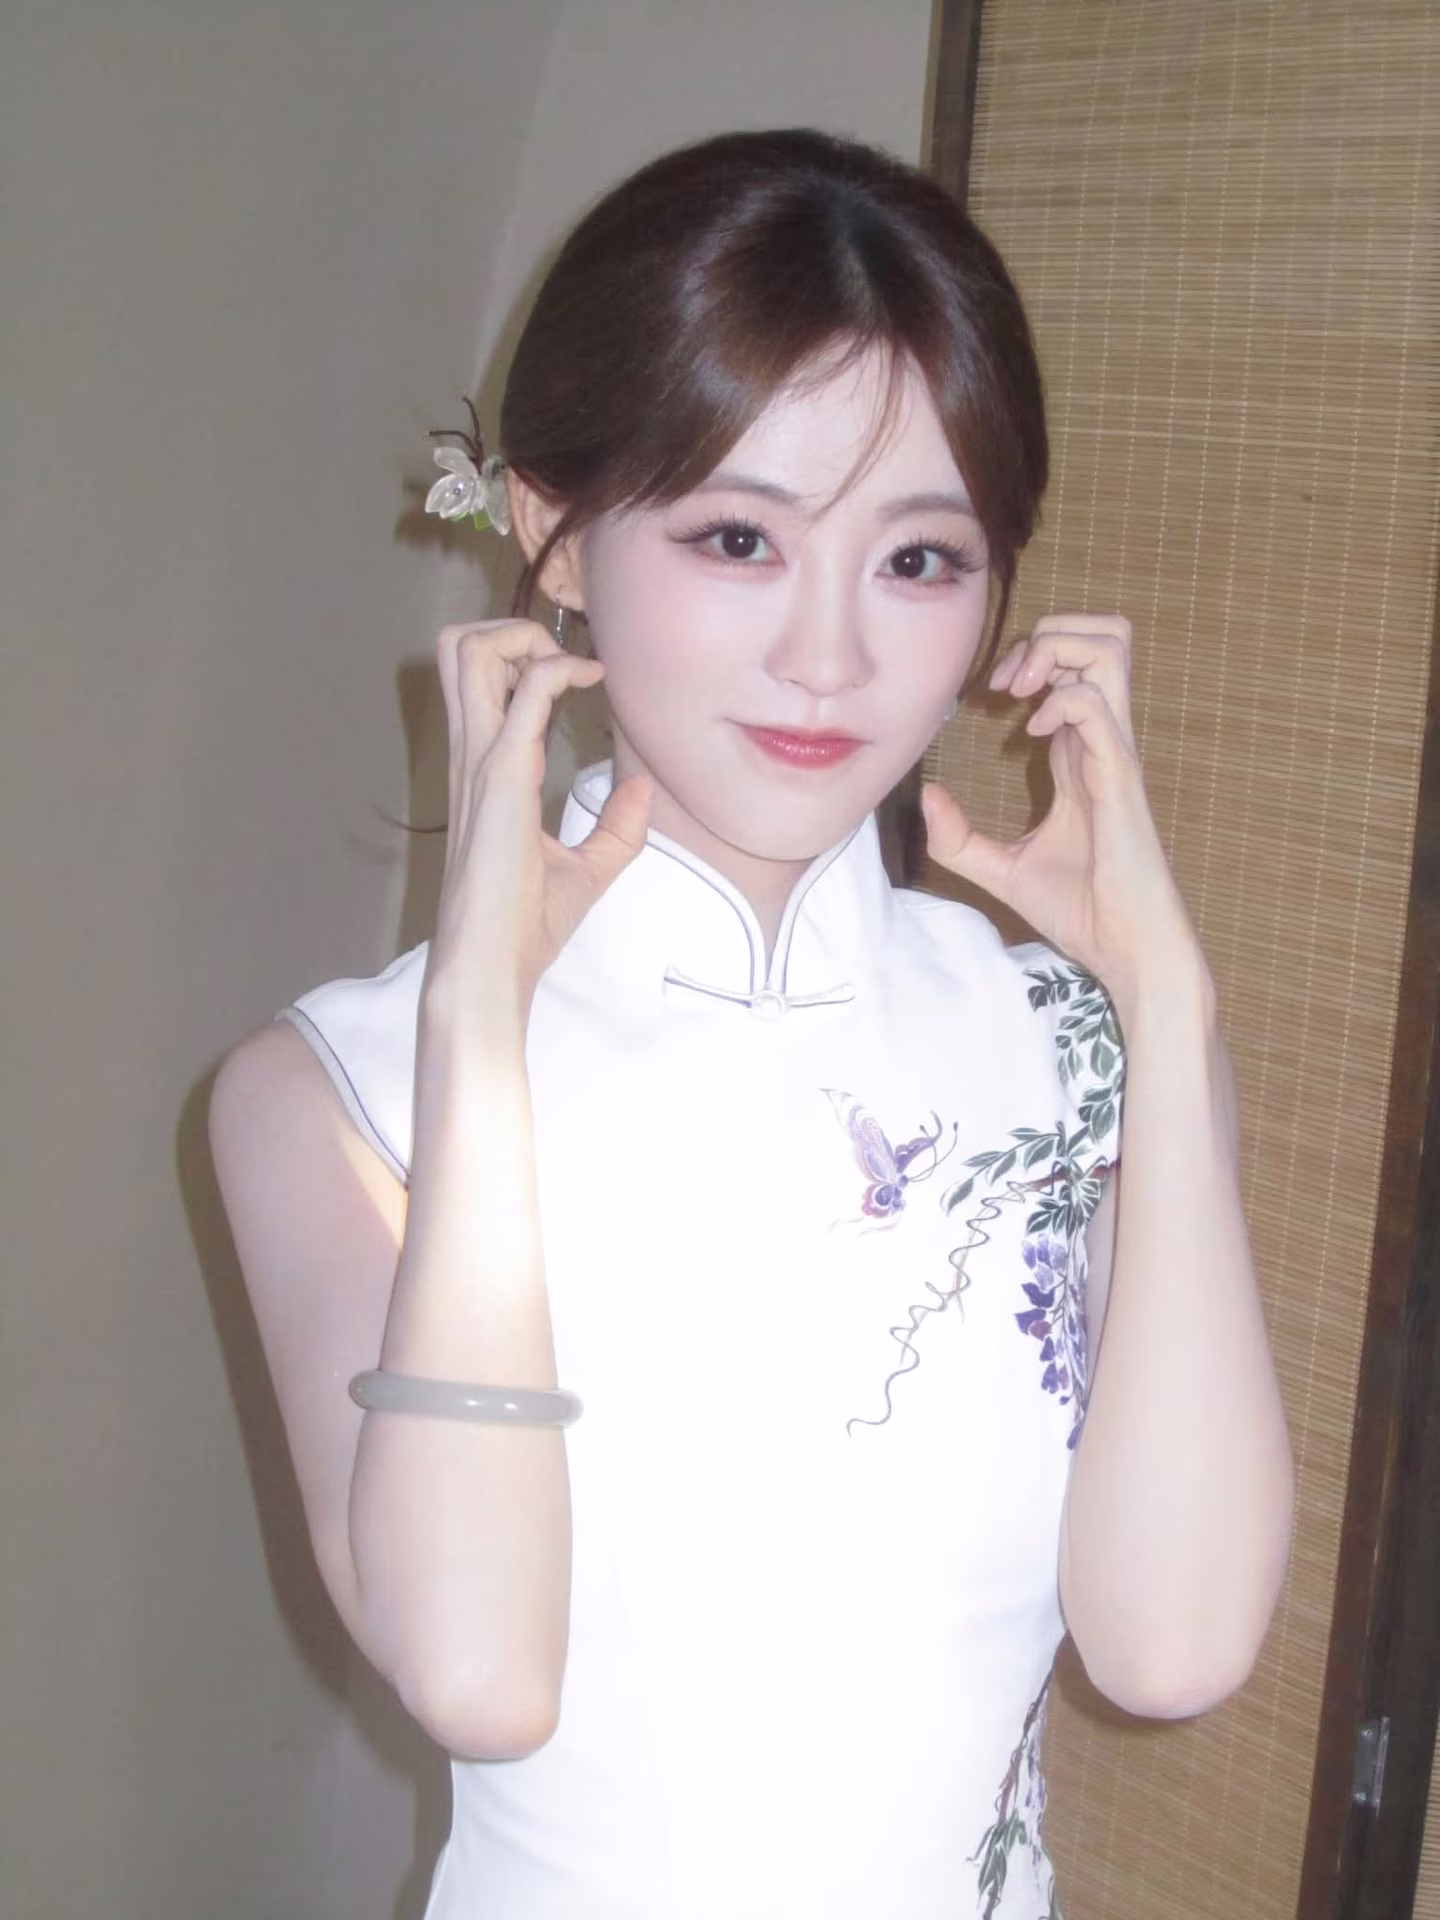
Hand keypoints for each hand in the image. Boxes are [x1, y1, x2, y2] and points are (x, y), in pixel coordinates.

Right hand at [429, 620, 651, 1020]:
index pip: (477, 680)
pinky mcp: (501, 777)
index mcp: (481, 771)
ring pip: (471, 653)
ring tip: (569, 667)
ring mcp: (480, 762)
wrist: (491, 966)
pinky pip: (525, 694)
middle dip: (511, 629)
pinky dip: (558, 670)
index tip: (580, 674)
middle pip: (458, 647)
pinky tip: (589, 681)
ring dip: (524, 638)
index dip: (521, 656)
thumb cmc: (523, 927)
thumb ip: (616, 830)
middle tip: (563, 659)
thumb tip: (641, 789)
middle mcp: (471, 756)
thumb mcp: (586, 870)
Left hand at [921, 613, 1198, 1009]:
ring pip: (1111, 650)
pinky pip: (1099, 707)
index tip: (991, 693)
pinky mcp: (1121, 777)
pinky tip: (1034, 731)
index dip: (1028, 658)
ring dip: (1059, 649)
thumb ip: (959, 838)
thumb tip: (928, 793)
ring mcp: (1116, 755)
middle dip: (1051, 632)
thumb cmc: (1082, 909)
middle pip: (1105, 636)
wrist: (1124, 949)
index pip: (1071, 666)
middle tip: (1009, 679)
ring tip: (1023, 689)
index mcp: (1079, 755)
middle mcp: (1102, 742)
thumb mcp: (1001, 871)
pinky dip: (1062, 700)